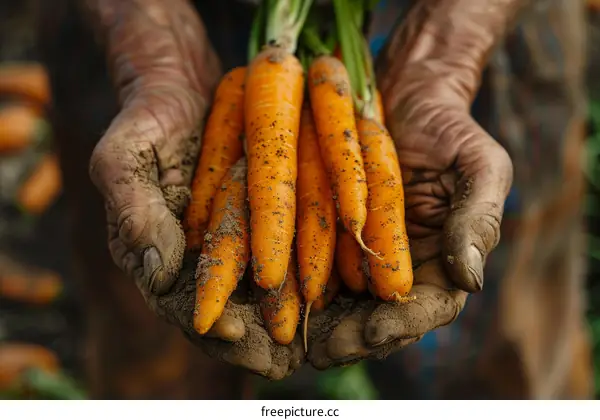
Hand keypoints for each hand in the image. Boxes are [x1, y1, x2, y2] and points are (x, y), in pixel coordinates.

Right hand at [88, 0, 301, 378]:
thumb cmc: (145, 118)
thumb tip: (159, 274)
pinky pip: (288, 252)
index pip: (180, 304)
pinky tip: (335, 287)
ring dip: (290, 312)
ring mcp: (235, 240)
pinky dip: (308, 270)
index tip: (232, 330)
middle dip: (257, 335)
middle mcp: (201, 259)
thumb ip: (136, 214)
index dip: (206, 321)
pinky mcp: (264, 218)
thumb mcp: (126, 158)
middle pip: (229, 308)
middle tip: (285, 354)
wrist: (181, 85)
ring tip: (315, 333)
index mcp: (160, 255)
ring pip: (264, 289)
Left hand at [307, 6, 512, 367]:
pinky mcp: (328, 231)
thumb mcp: (479, 167)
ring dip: (316, 322)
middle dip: (350, 338)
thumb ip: (476, 221)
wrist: (407, 94)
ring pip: (341, 300)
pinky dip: (295, 283)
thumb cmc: (450, 130)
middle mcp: (400, 266)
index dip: (403, 326)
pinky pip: (312, 263)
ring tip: (293, 338)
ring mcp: (361, 252)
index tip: (376, 333)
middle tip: (322, 351)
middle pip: (378, 317)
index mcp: (441, 261)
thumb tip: (469, 280)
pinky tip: (274, 297)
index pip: (428, 308)